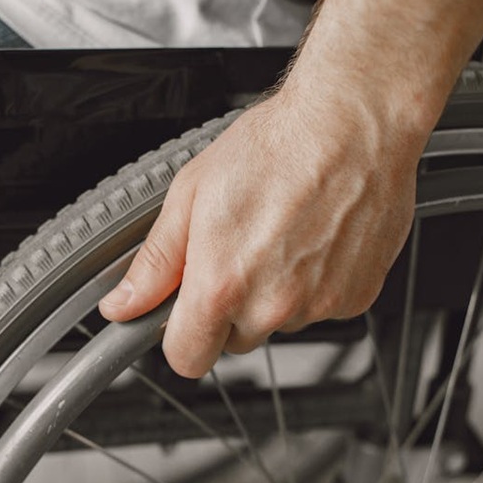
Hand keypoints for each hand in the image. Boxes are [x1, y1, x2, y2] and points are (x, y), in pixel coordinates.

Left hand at [98, 82, 423, 377]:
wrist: (355, 123)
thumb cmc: (278, 146)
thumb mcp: (191, 194)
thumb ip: (157, 262)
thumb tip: (125, 304)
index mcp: (223, 284)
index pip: (187, 358)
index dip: (180, 335)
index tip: (183, 313)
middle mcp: (273, 304)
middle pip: (234, 340)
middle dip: (229, 307)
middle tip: (239, 248)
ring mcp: (319, 305)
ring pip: (280, 322)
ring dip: (274, 293)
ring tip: (281, 232)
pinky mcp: (357, 298)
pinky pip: (321, 308)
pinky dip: (315, 283)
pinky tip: (313, 237)